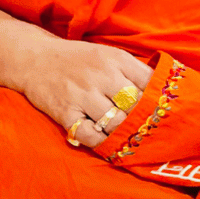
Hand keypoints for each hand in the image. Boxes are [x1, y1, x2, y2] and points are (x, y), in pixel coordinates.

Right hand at [17, 36, 152, 148]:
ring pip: (116, 122)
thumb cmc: (80, 60)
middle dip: (144, 119)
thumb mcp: (109, 55)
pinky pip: (89, 135)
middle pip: (135, 105)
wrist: (35, 58)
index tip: (164, 112)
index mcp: (117, 60)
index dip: (159, 101)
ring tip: (129, 137)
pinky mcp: (64, 112)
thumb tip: (163, 91)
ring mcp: (82, 94)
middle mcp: (101, 76)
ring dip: (124, 132)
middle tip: (149, 130)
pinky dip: (101, 143)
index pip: (149, 83)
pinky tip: (107, 142)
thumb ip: (134, 71)